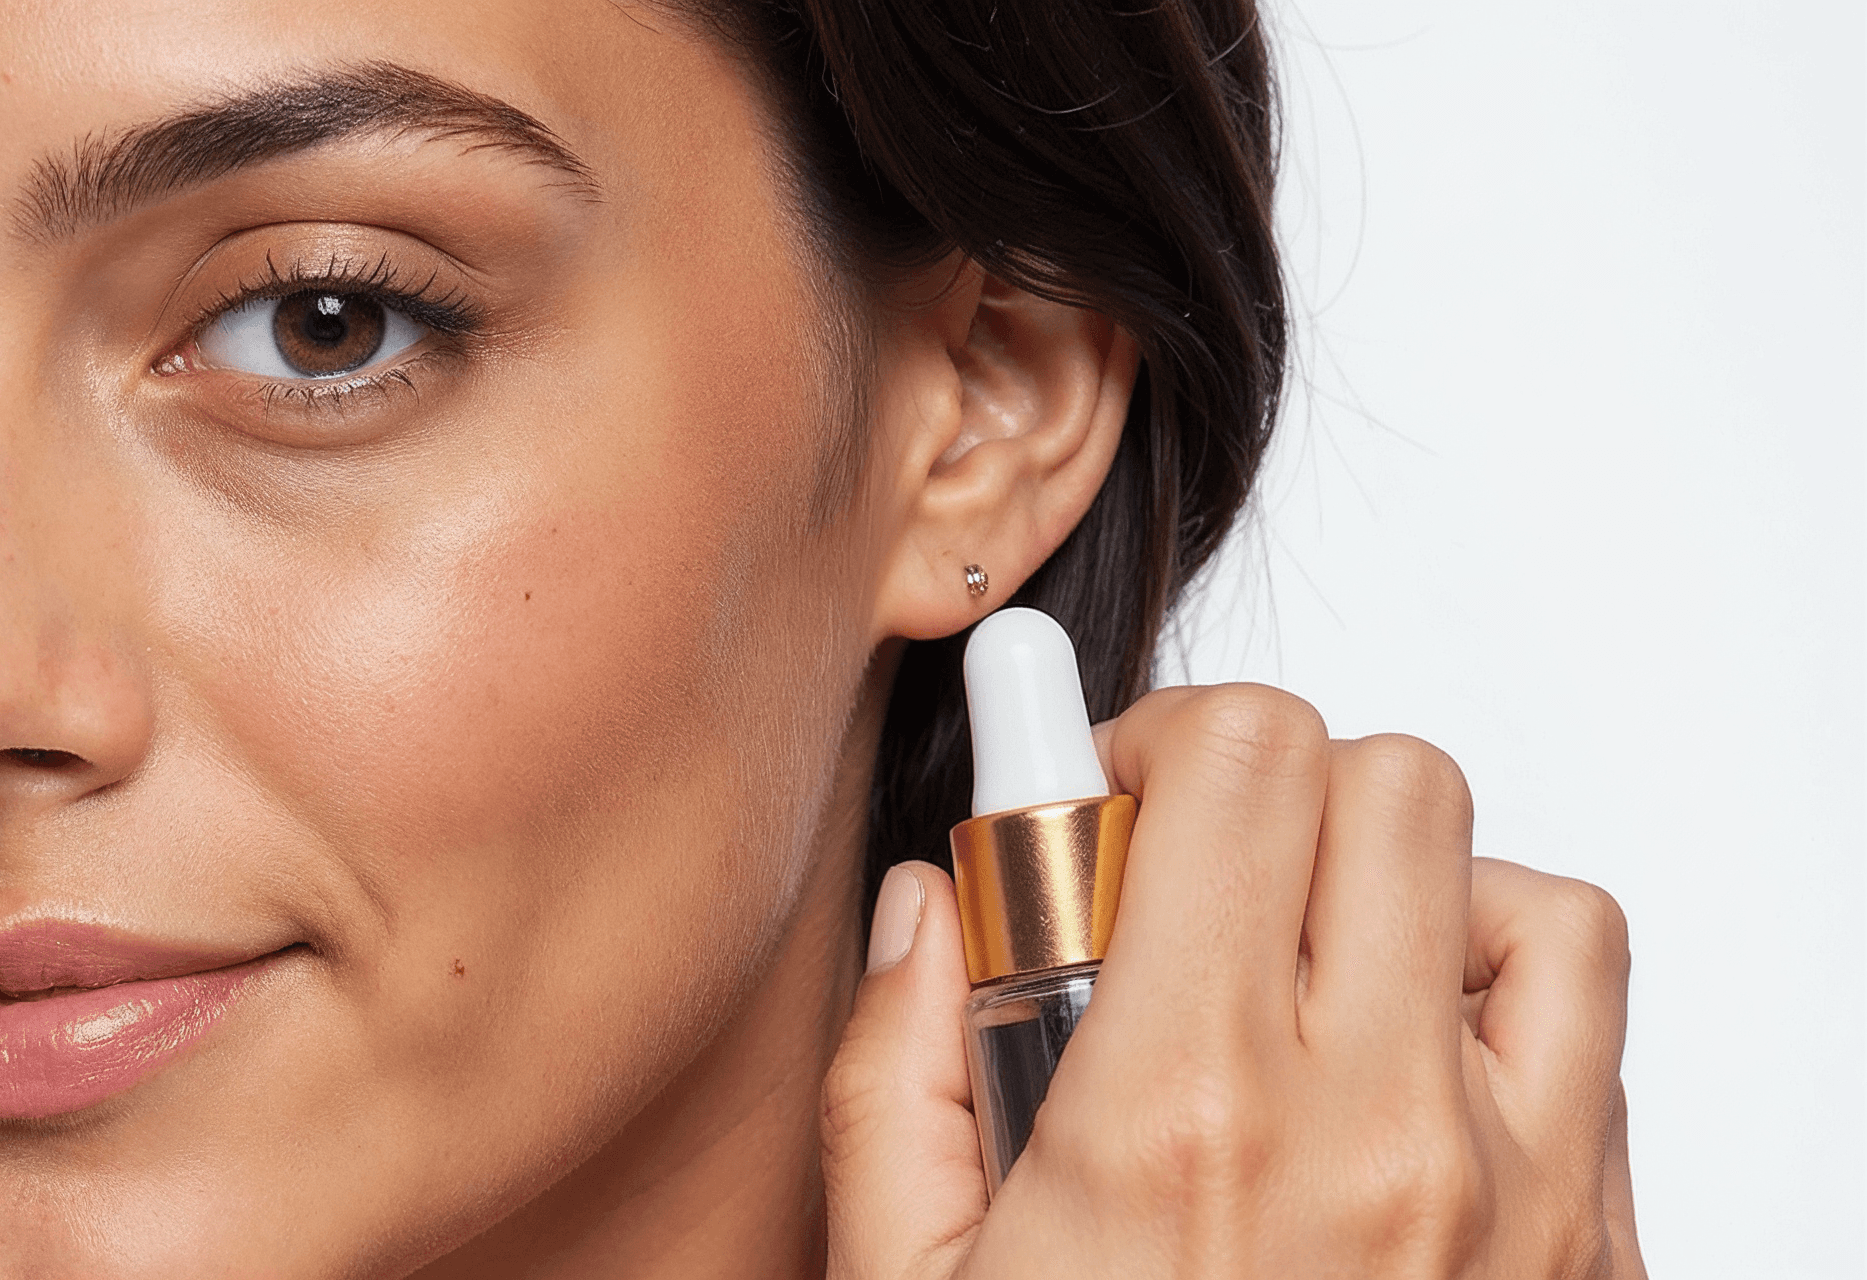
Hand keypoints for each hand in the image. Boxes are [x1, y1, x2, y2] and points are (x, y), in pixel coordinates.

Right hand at [822, 684, 1645, 1277]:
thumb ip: (896, 1081)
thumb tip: (930, 917)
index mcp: (1181, 1117)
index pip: (1236, 765)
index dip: (1142, 741)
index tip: (1080, 775)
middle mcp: (1376, 1132)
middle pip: (1389, 784)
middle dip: (1265, 797)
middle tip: (1174, 888)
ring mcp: (1516, 1199)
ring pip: (1530, 900)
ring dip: (1414, 896)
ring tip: (1309, 979)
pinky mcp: (1593, 1260)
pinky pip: (1597, 1050)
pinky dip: (1506, 1021)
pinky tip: (1399, 1089)